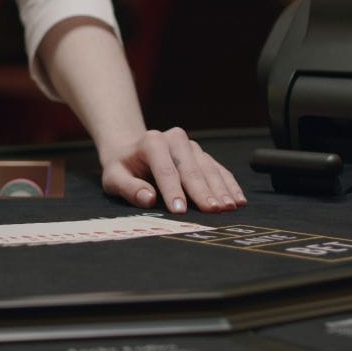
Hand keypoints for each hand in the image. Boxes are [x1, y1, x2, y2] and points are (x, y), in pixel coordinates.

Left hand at [100, 128, 246, 213]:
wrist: (129, 150)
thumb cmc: (122, 168)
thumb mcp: (114, 178)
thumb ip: (129, 188)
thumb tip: (148, 198)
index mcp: (151, 142)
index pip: (165, 170)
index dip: (173, 191)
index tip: (180, 211)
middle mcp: (174, 139)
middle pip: (191, 169)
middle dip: (203, 191)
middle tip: (214, 210)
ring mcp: (191, 146)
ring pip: (208, 168)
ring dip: (220, 189)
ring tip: (229, 207)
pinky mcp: (202, 154)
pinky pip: (218, 169)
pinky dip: (229, 185)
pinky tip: (238, 199)